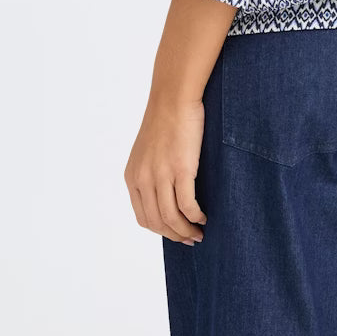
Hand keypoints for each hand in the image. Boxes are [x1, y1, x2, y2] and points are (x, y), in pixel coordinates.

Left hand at [124, 95, 207, 244]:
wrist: (174, 96)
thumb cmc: (166, 118)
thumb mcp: (148, 150)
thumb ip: (151, 172)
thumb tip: (164, 194)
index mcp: (133, 176)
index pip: (143, 217)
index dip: (161, 231)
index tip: (176, 234)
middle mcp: (143, 179)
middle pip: (157, 222)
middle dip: (175, 235)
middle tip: (191, 239)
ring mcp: (161, 175)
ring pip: (172, 218)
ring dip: (186, 231)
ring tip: (199, 232)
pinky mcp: (181, 169)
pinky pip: (187, 205)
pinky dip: (196, 217)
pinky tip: (204, 217)